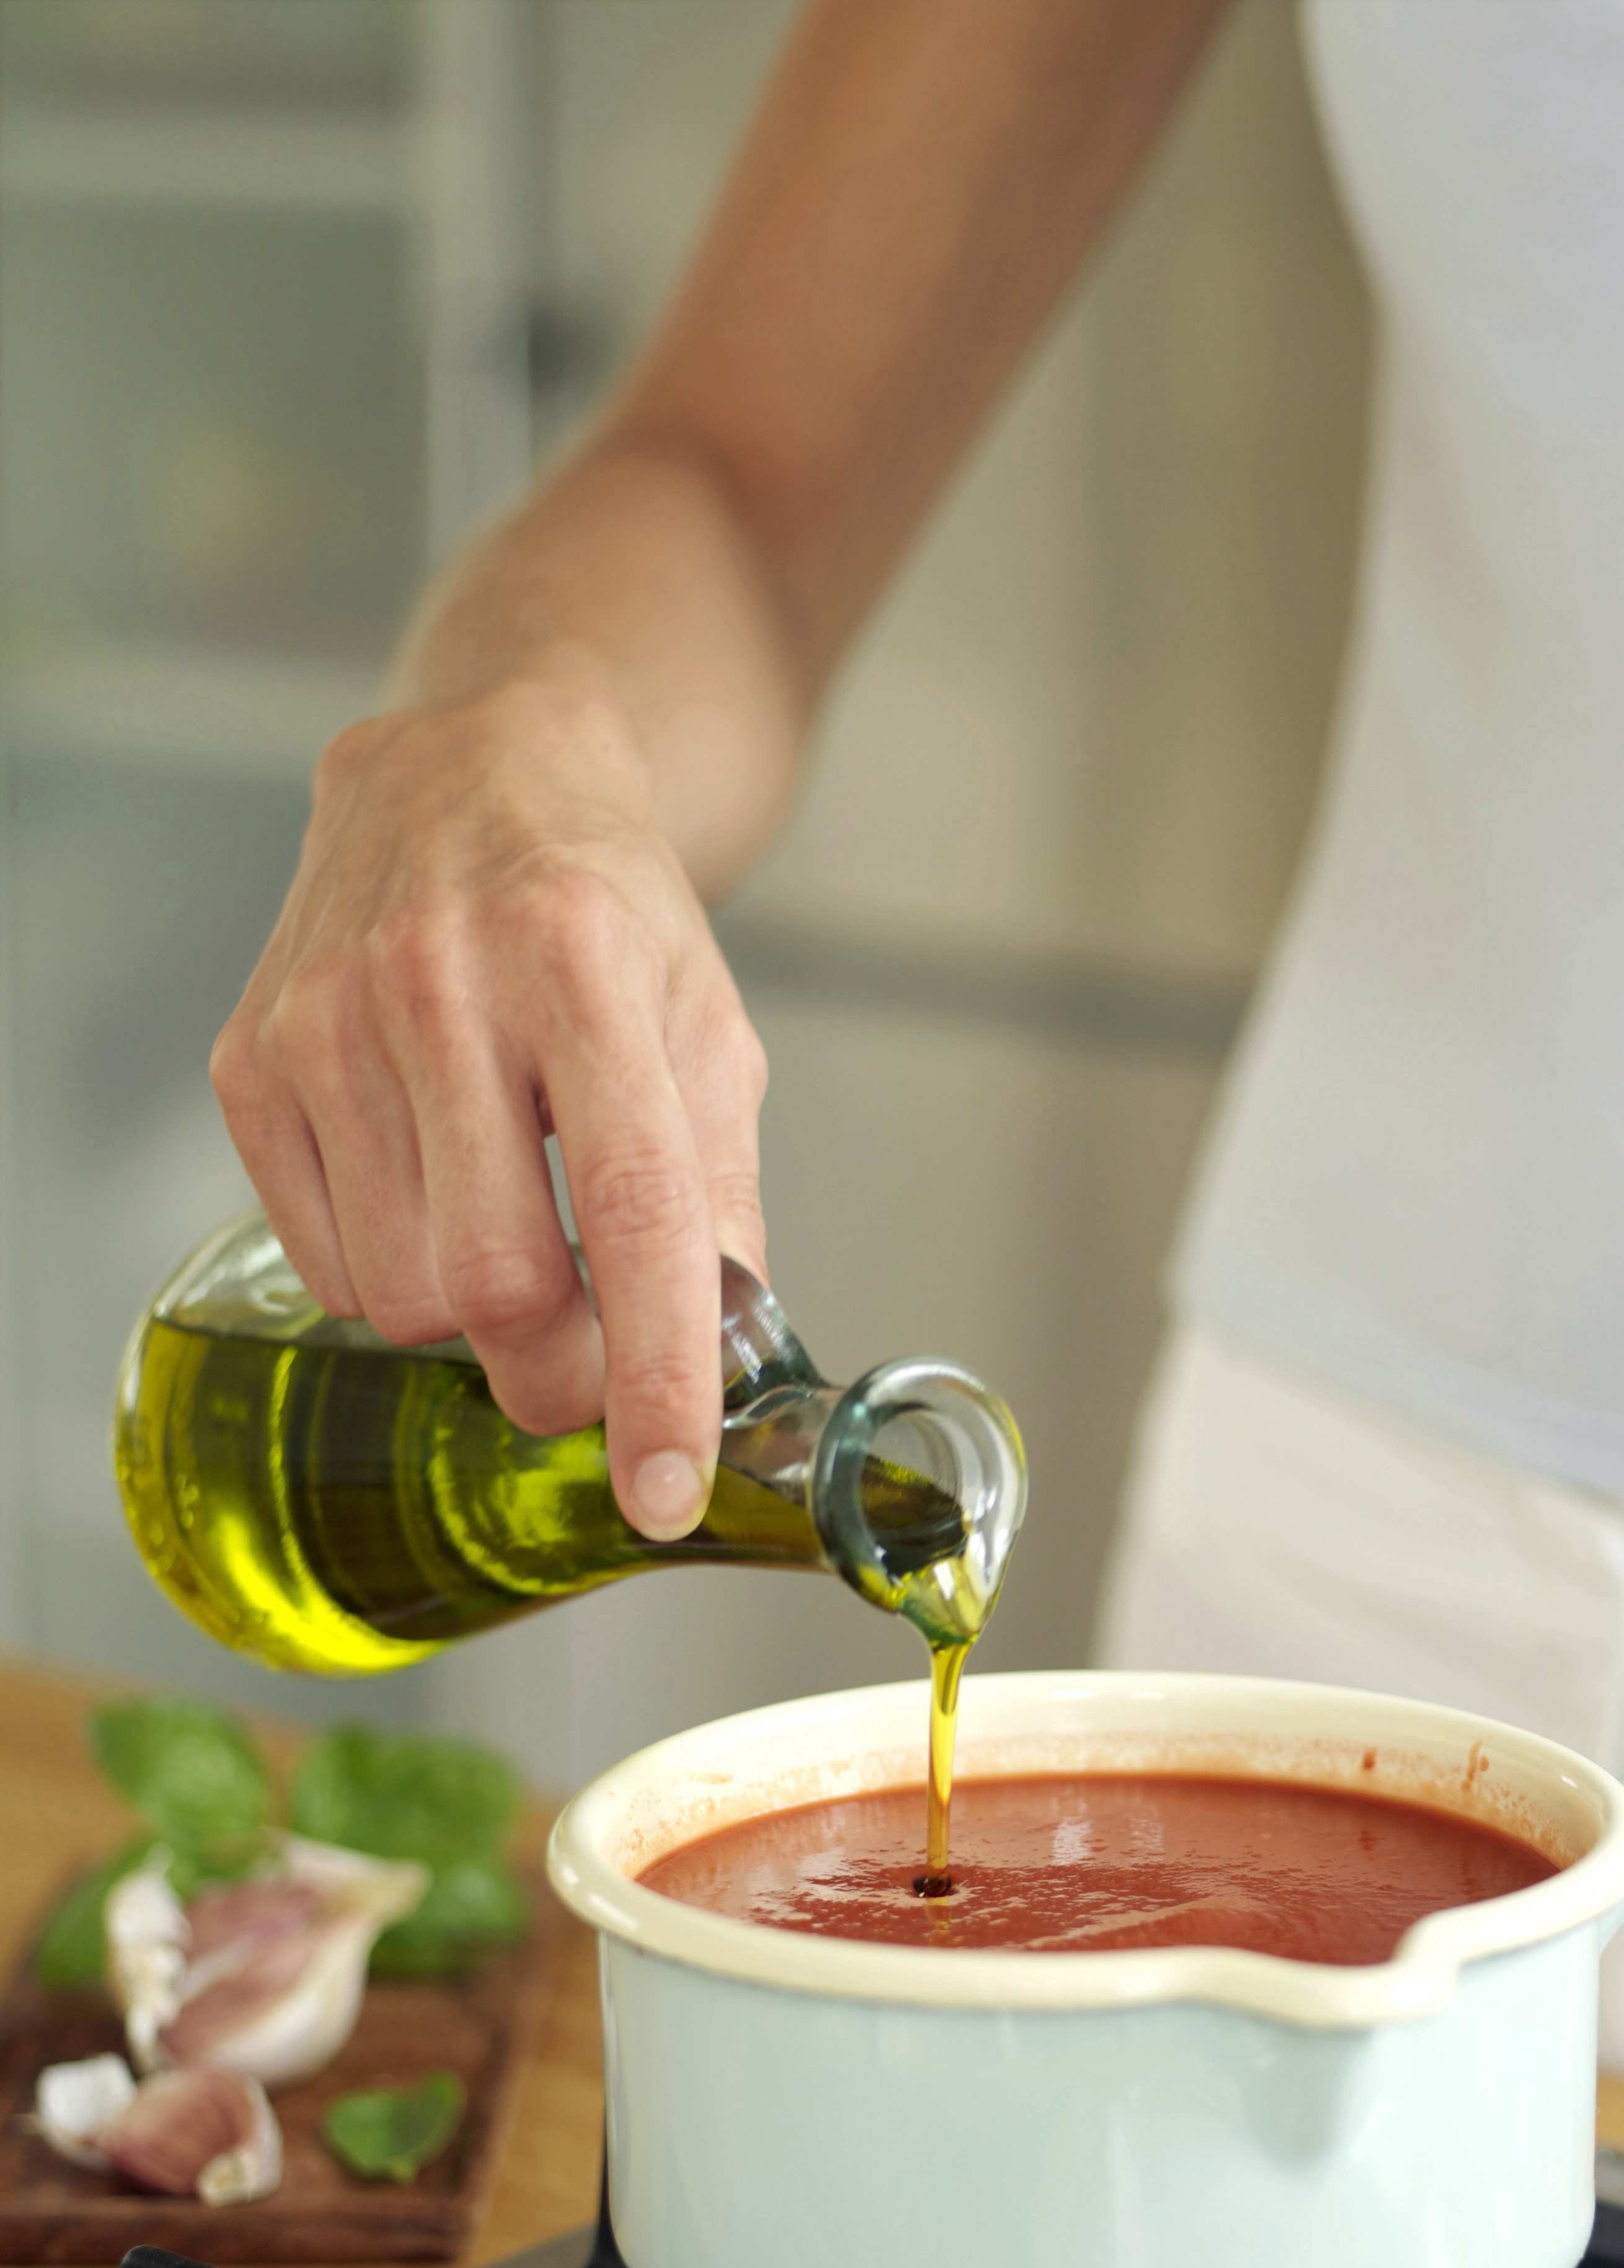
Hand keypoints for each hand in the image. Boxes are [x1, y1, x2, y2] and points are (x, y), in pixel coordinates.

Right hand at [211, 658, 769, 1539]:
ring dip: (477, 1321)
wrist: (474, 773)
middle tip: (595, 1357)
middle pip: (496, 1286)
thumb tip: (718, 1364)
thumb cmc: (611, 914)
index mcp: (587, 968)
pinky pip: (327, 1262)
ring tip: (516, 1232)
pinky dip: (395, 1275)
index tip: (665, 1488)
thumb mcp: (709, 1031)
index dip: (658, 1373)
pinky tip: (435, 1190)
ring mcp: (327, 1021)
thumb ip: (722, 1201)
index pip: (635, 1215)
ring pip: (403, 1295)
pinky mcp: (251, 1061)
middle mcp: (442, 984)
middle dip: (560, 1371)